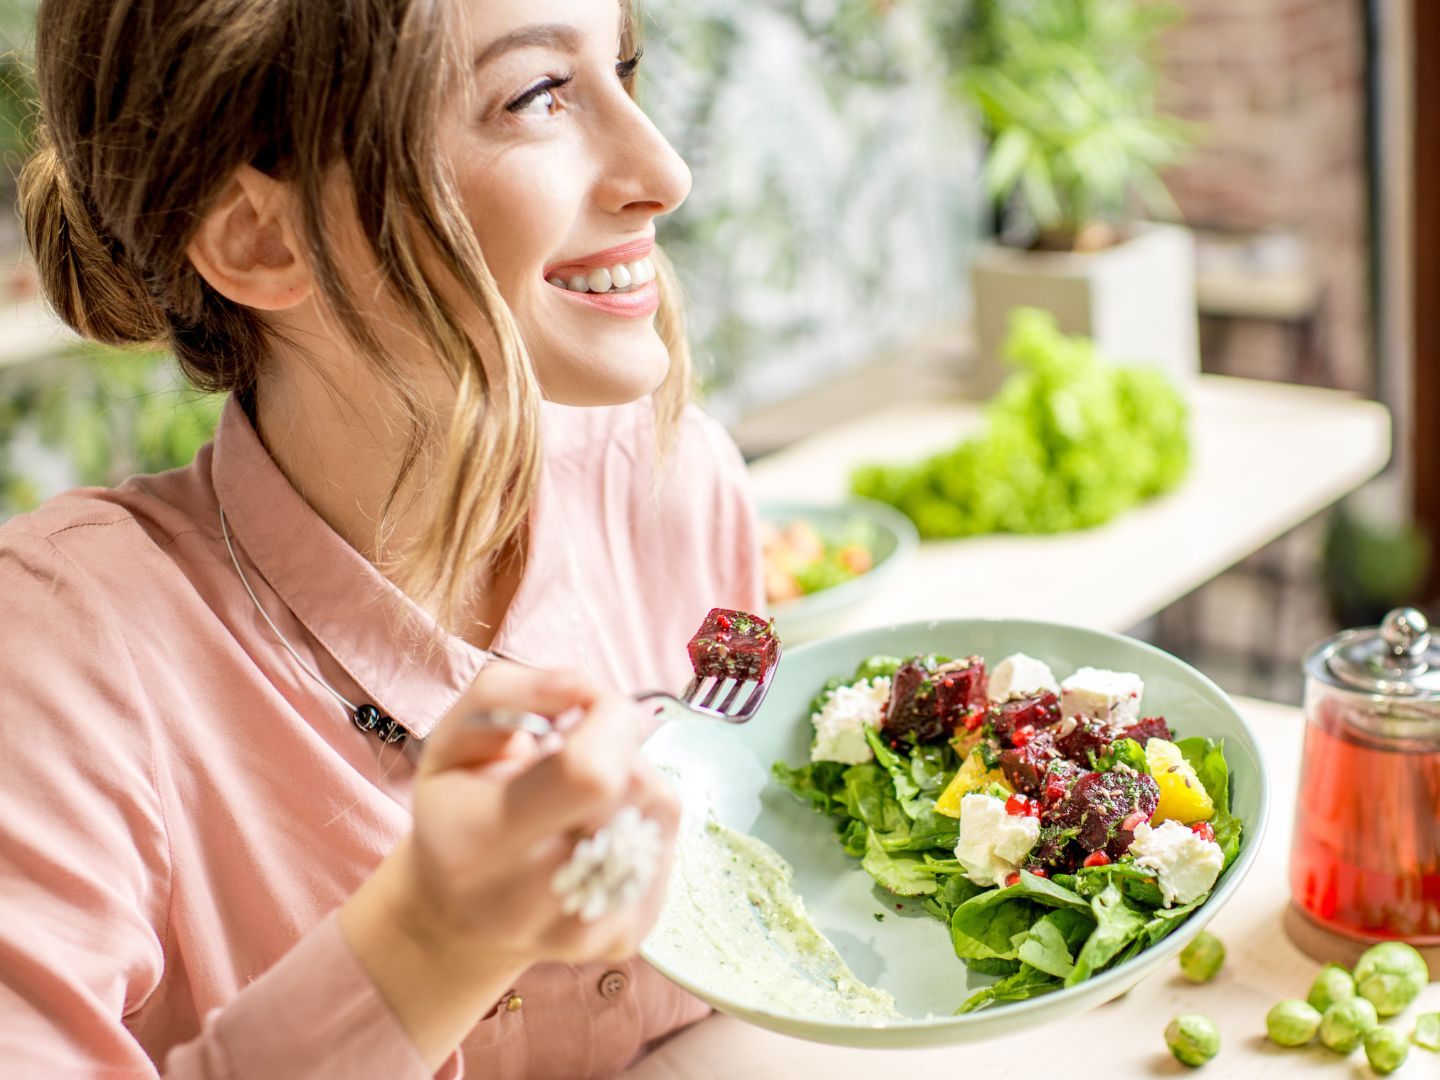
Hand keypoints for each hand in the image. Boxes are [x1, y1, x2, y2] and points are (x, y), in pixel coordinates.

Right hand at [340, 661, 678, 1067]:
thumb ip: (510, 692)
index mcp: (476, 843)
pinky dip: (644, 819)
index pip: (588, 773)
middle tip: (581, 750)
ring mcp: (583, 932)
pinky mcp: (624, 941)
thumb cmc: (458, 809)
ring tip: (584, 794)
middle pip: (634, 787)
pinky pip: (668, 844)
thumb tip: (590, 688)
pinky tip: (600, 828)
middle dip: (620, 745)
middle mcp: (526, 901)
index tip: (588, 707)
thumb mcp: (452, 736)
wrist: (457, 917)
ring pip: (659, 811)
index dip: (608, 720)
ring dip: (634, 779)